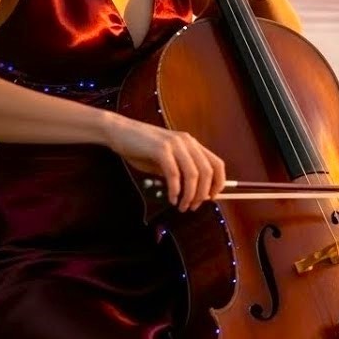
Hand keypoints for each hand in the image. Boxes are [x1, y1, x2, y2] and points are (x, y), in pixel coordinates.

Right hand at [102, 113, 225, 211]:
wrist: (119, 131)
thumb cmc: (141, 147)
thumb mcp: (165, 160)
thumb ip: (179, 172)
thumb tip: (193, 193)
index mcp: (191, 143)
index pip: (217, 163)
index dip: (219, 183)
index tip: (212, 197)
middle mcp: (187, 142)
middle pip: (207, 171)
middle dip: (203, 193)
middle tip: (193, 207)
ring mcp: (175, 144)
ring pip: (193, 174)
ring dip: (190, 195)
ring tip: (182, 206)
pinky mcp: (161, 149)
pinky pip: (174, 174)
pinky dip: (175, 190)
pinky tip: (172, 199)